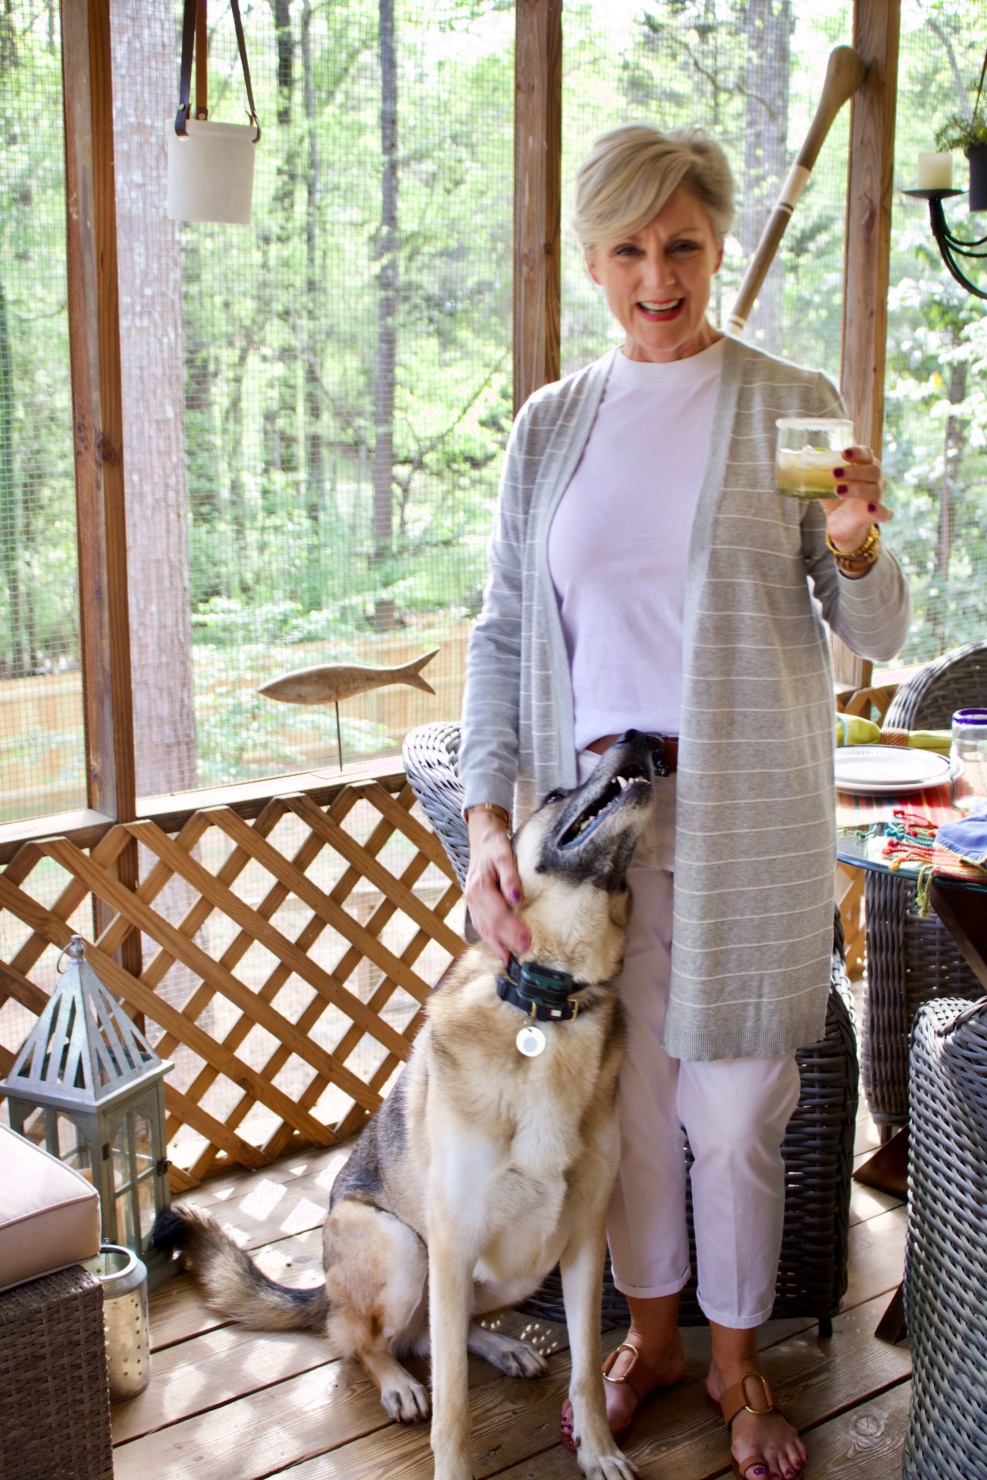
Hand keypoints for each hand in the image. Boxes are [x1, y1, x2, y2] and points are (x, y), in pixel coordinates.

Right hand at [464, 811, 529, 963]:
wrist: (482, 839)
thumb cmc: (495, 847)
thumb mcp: (504, 855)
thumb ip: (510, 877)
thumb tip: (516, 898)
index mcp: (480, 887)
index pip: (498, 914)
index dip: (512, 929)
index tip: (527, 940)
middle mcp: (473, 897)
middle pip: (491, 925)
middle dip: (508, 940)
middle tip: (525, 950)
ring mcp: (471, 902)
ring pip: (483, 928)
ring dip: (497, 944)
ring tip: (511, 958)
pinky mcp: (474, 904)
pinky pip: (480, 925)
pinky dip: (489, 939)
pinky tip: (499, 949)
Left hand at [823, 444, 890, 552]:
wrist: (840, 524)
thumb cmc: (836, 499)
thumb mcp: (825, 484)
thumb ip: (819, 471)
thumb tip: (806, 453)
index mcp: (865, 467)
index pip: (867, 455)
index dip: (857, 453)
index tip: (843, 454)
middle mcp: (876, 480)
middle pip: (873, 470)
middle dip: (854, 471)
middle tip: (834, 474)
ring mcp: (878, 498)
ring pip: (875, 490)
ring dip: (857, 489)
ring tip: (838, 491)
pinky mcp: (877, 515)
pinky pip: (885, 513)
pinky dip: (879, 510)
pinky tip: (870, 508)